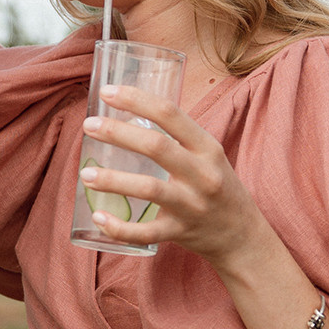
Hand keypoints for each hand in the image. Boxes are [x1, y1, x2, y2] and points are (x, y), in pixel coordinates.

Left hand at [77, 85, 273, 269]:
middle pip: (156, 146)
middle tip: (89, 126)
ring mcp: (192, 205)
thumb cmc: (218, 187)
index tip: (108, 92)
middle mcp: (202, 174)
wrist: (243, 236)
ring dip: (113, 180)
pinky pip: (146, 232)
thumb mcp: (209, 155)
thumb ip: (178, 137)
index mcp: (207, 147)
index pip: (171, 114)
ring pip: (149, 189)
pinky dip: (120, 227)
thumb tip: (131, 112)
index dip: (136, 99)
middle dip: (117, 133)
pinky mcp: (181, 232)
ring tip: (85, 173)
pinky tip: (98, 217)